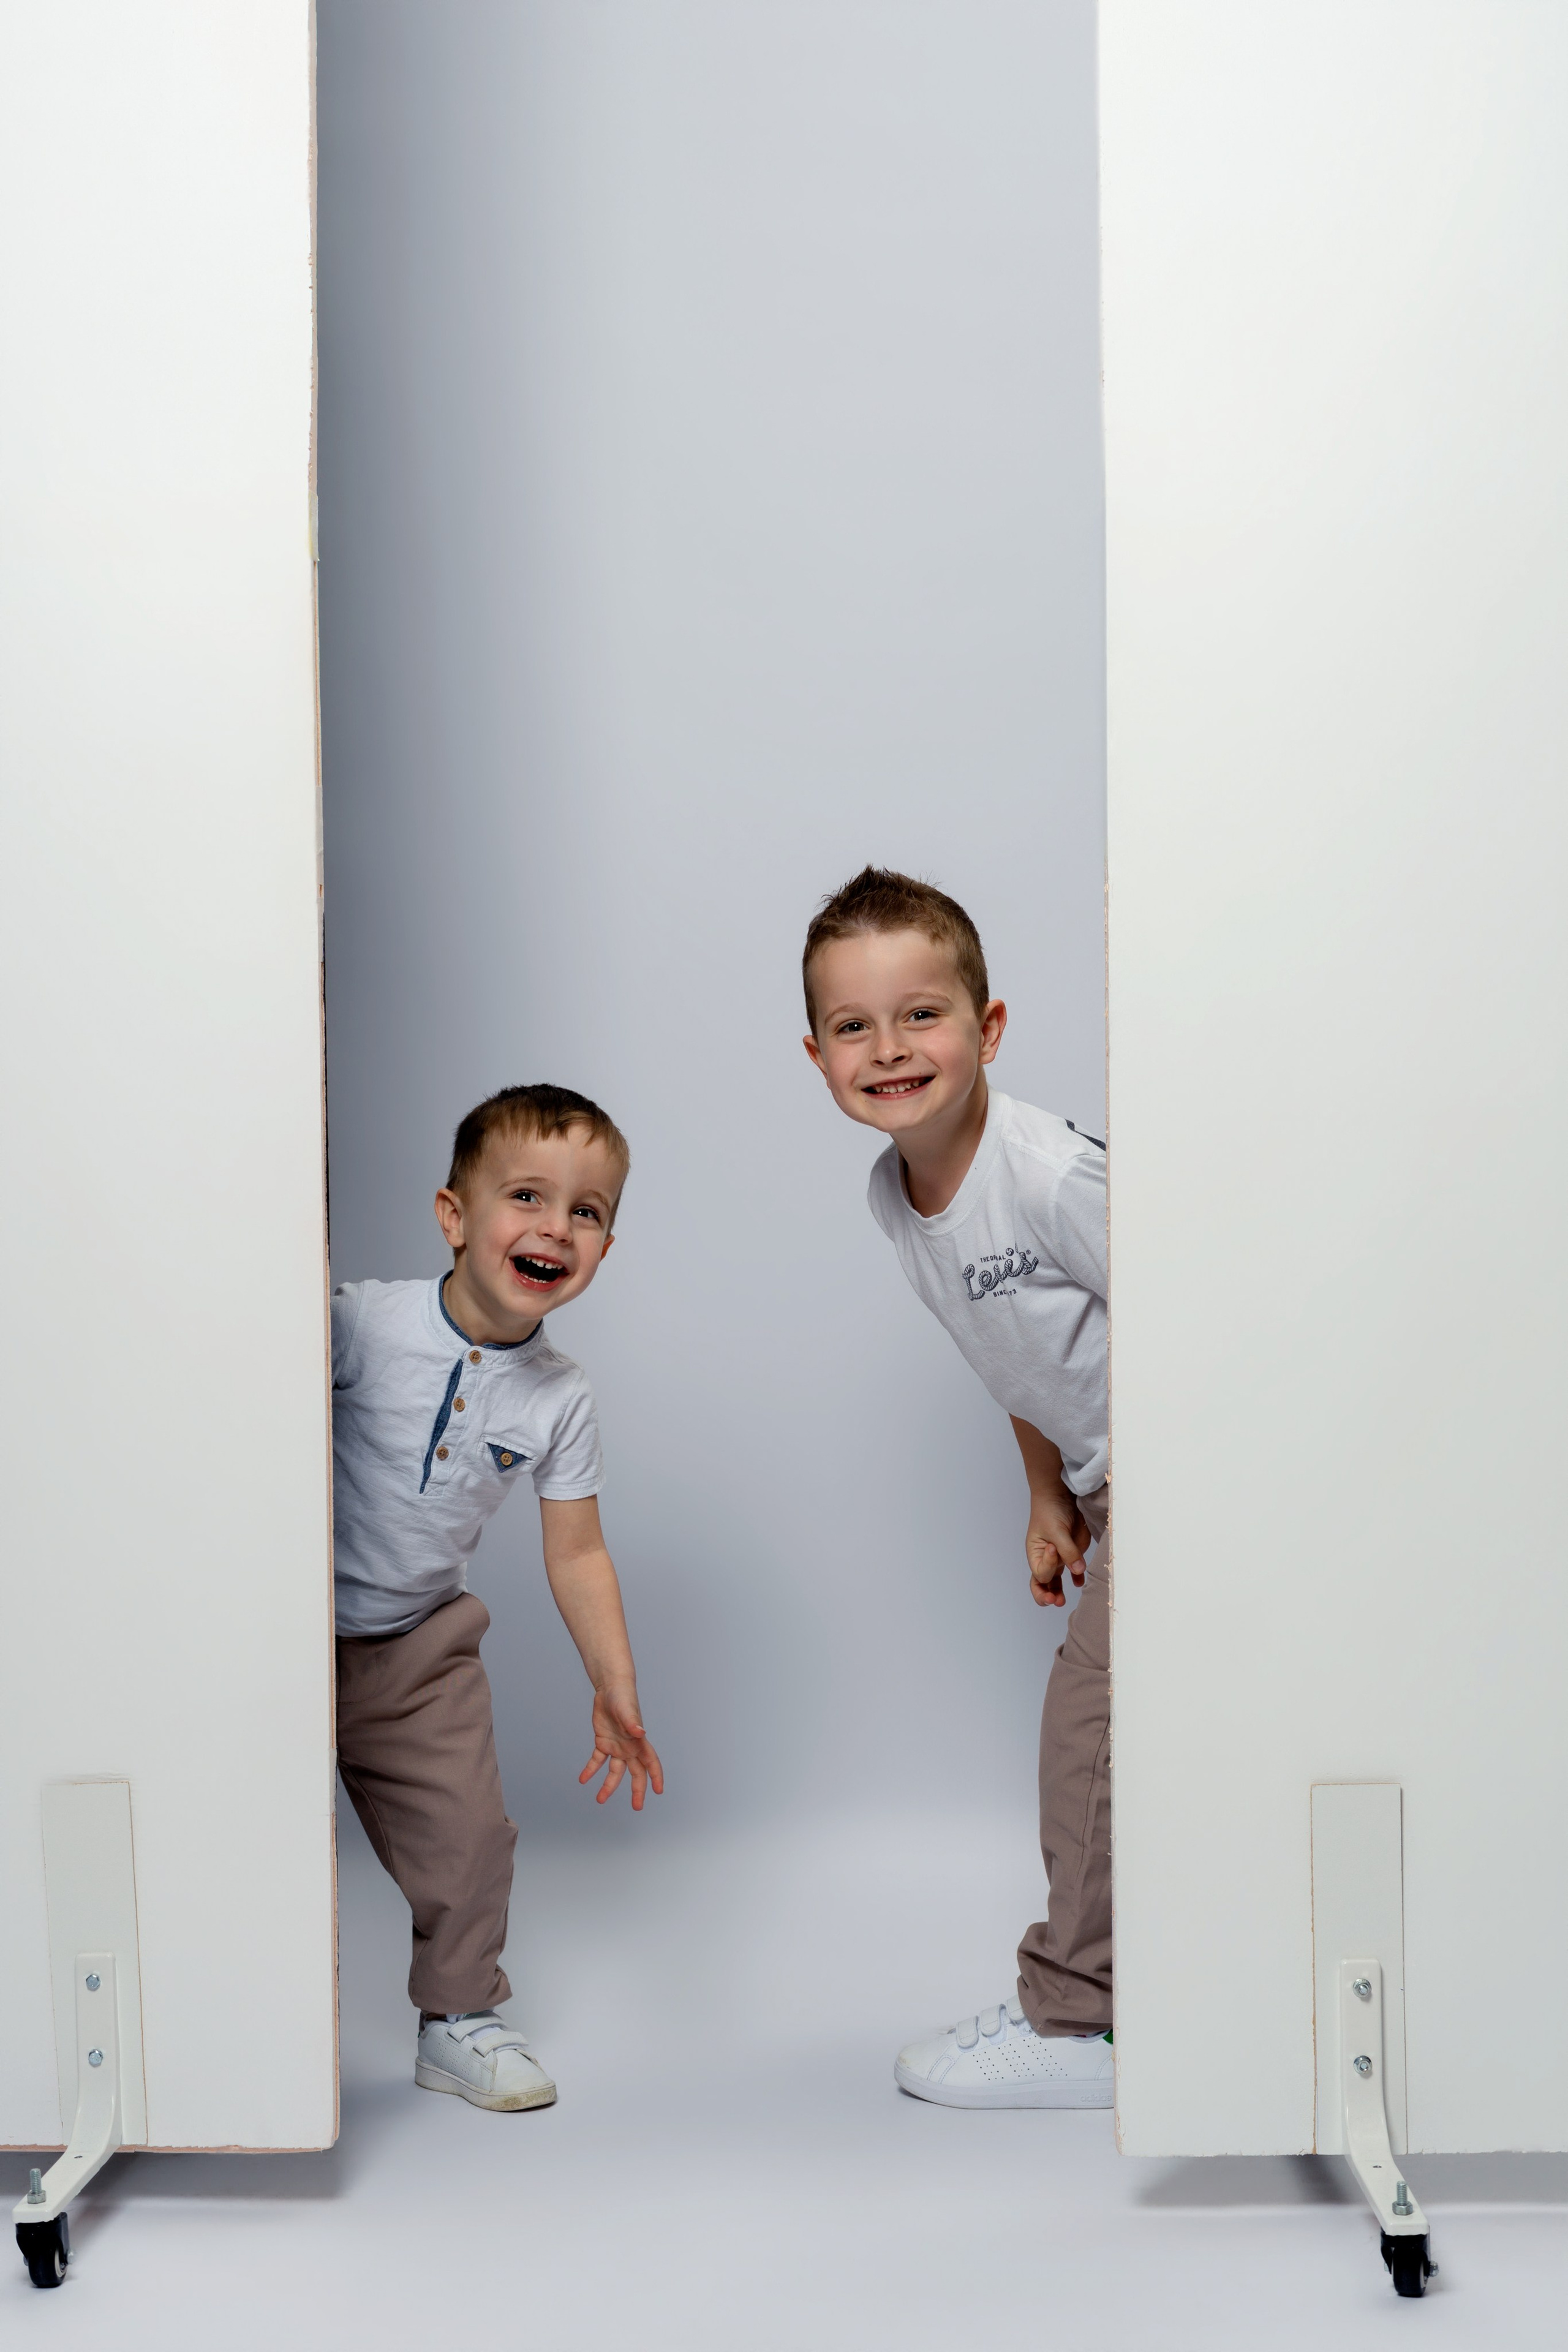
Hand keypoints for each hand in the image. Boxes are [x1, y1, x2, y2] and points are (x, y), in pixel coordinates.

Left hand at [579, 1682, 664, 1809]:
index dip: (656, 1776)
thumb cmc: (622, 1697)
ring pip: (615, 1772)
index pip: (651, 1762)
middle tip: (637, 1807)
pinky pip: (597, 1761)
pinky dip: (590, 1770)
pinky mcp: (603, 1742)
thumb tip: (640, 1732)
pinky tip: (583, 1779)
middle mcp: (629, 1747)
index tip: (658, 1791)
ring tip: (600, 1799)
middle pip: (636, 1773)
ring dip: (608, 1786)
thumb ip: (632, 1722)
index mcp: (638, 1741)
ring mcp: (616, 1747)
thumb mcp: (626, 1710)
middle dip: (637, 1790)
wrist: (609, 1689)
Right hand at [1026, 1487, 1092, 1607]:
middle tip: (1055, 1600)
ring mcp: (1059, 1558)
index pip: (1041, 1571)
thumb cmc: (1049, 1511)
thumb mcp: (1056, 1529)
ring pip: (1056, 1582)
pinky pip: (1073, 1572)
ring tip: (1062, 1602)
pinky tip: (1080, 1582)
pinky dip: (1076, 1579)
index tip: (1053, 1549)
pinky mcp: (1072, 1554)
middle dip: (1046, 1595)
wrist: (1061, 1497)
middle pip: (1041, 1584)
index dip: (1048, 1565)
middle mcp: (1045, 1559)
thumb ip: (1067, 1550)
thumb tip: (1078, 1570)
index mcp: (1035, 1554)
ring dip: (1059, 1592)